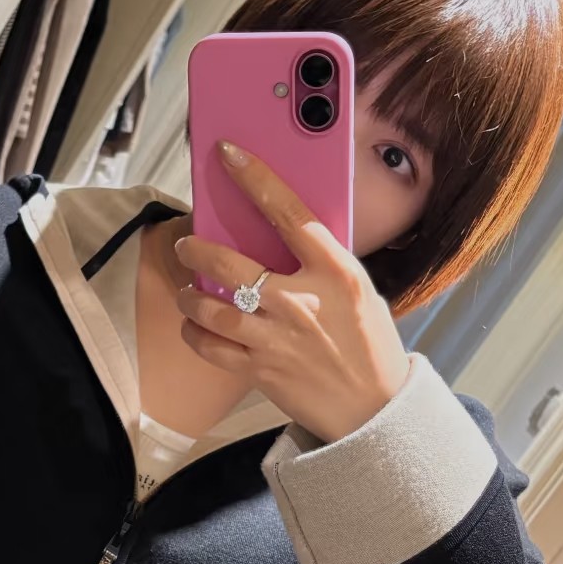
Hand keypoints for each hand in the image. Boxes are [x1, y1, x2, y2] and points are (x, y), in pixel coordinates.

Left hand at [172, 140, 412, 443]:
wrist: (376, 409)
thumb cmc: (368, 344)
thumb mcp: (359, 291)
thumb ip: (323, 263)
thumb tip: (278, 234)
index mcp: (336, 272)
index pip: (289, 212)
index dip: (254, 177)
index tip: (228, 154)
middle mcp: (303, 302)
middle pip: (231, 264)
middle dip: (197, 249)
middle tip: (187, 245)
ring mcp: (278, 338)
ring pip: (210, 308)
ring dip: (189, 295)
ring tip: (186, 291)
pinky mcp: (262, 371)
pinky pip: (210, 346)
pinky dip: (195, 332)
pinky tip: (194, 325)